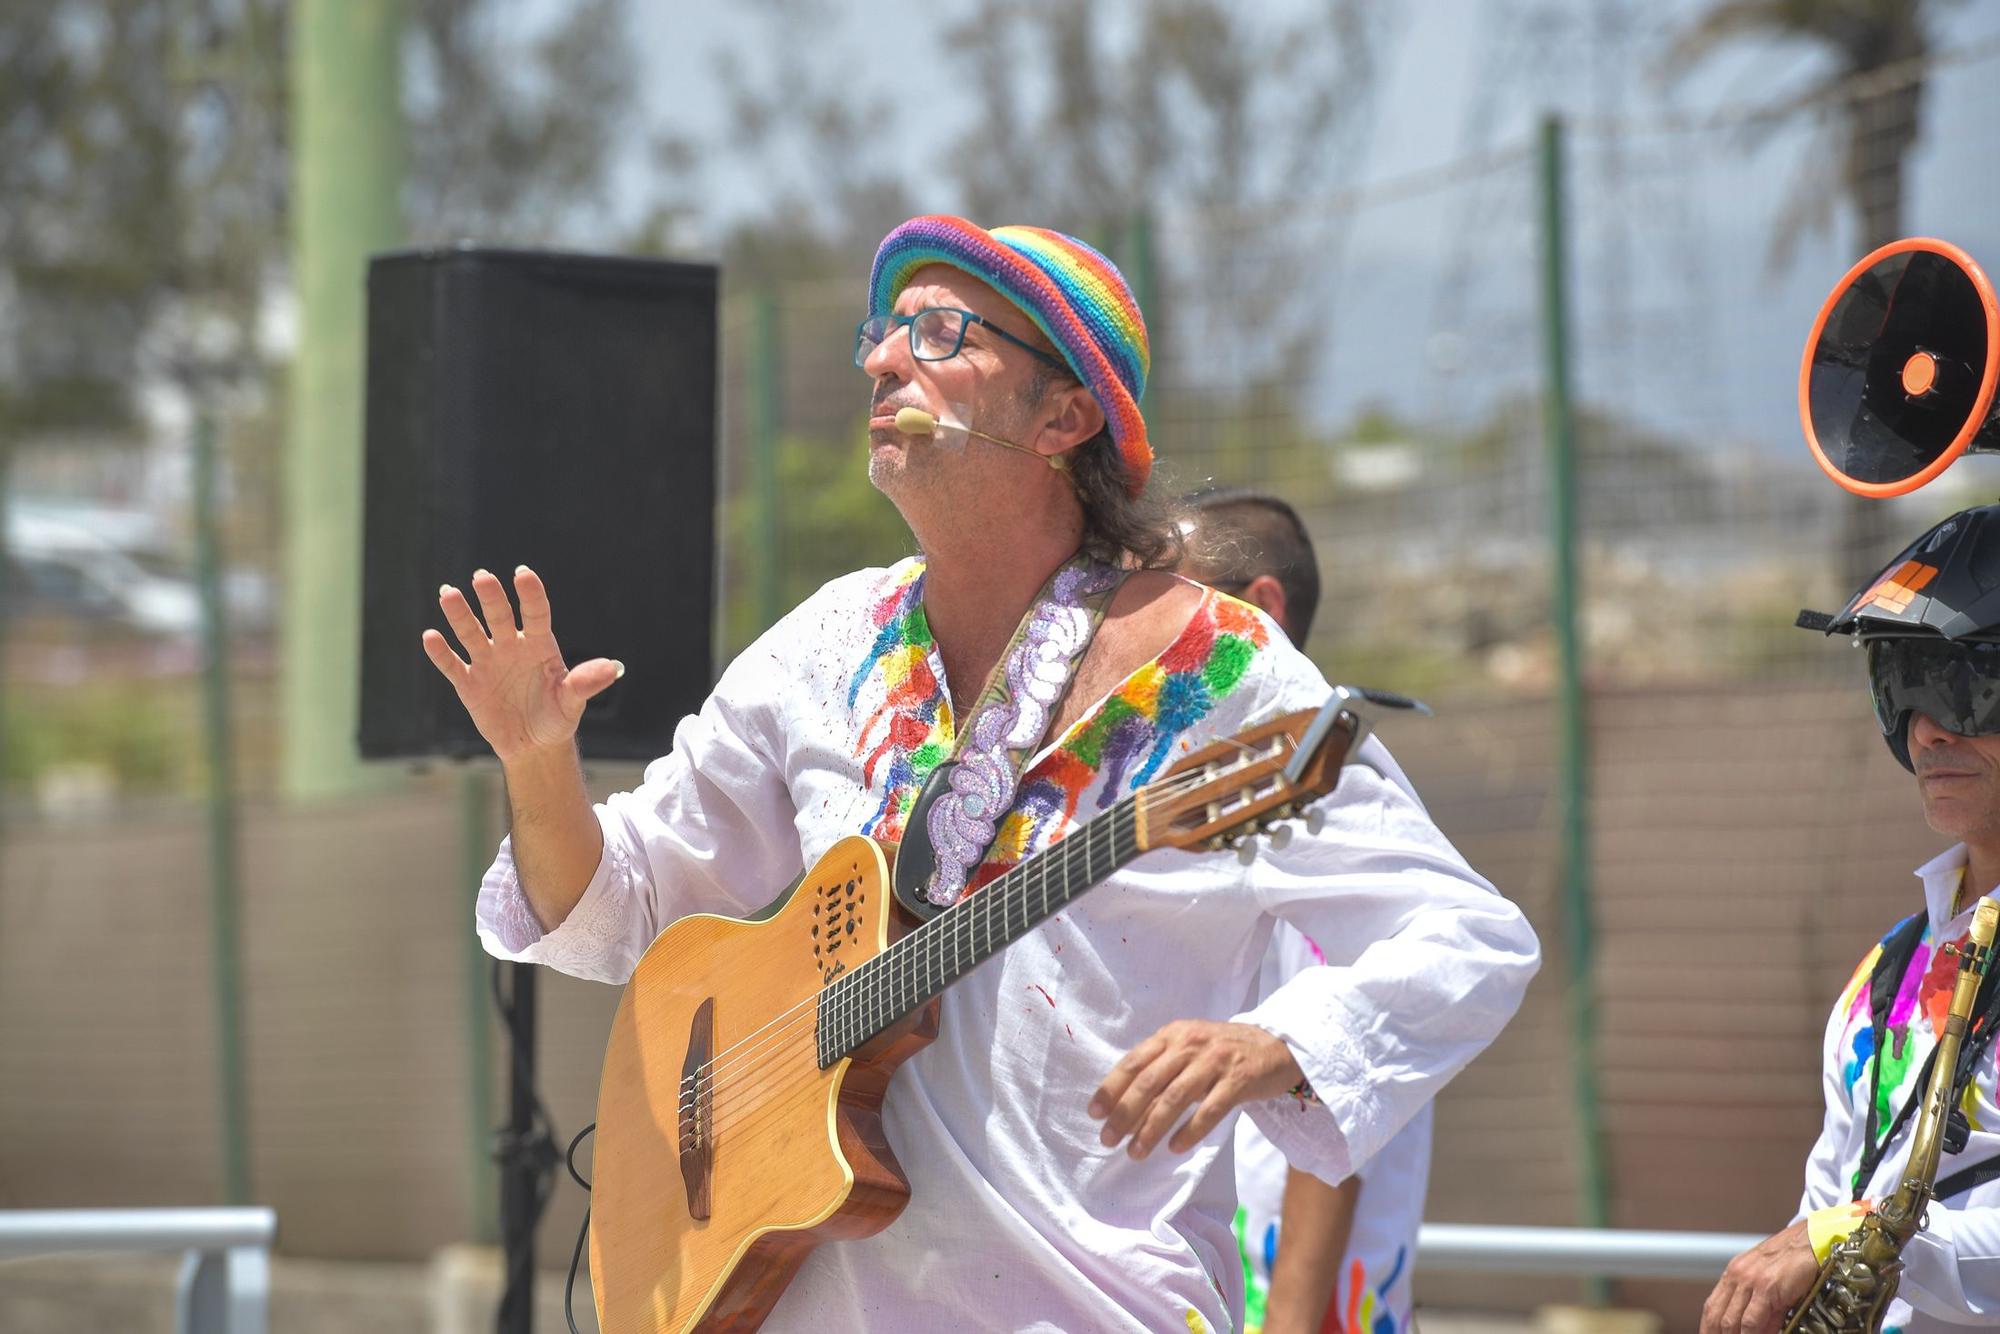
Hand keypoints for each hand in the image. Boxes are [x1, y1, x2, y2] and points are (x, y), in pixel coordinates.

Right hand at [421, 565, 622, 763]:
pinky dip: (441, 652)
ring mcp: (487, 663)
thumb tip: (612, 667)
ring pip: (471, 633)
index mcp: (539, 646)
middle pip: (499, 617)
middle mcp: (511, 647)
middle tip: (483, 577)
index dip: (530, 594)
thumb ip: (586, 683)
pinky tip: (430, 637)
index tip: (523, 573)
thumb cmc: (557, 717)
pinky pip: (452, 664)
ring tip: (448, 593)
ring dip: (459, 615)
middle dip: (491, 598)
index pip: (535, 614)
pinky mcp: (468, 684)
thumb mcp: (572, 702)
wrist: (534, 745)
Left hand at [1087, 1020, 1302, 1159]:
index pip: (1133, 1062)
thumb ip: (1160, 1065)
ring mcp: (1215, 1061)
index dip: (1111, 1088)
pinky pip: (1210, 1110)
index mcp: (1172, 1035)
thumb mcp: (1188, 1046)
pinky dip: (1190, 1131)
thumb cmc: (1221, 1051)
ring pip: (1175, 1099)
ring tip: (1135, 1153)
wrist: (1276, 1045)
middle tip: (1108, 1140)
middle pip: (1149, 1083)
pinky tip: (1174, 1148)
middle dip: (1124, 1114)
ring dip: (1151, 1129)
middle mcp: (1190, 1044)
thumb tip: (1123, 1102)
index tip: (1094, 1114)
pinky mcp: (1239, 1080)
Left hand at [1700, 1217, 1822, 1333]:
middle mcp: (1737, 1276)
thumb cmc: (1792, 1260)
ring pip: (1731, 1319)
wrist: (1809, 1241)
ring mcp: (1749, 1281)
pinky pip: (1751, 1319)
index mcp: (1734, 1274)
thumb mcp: (1768, 1282)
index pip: (1712, 1307)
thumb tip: (1754, 1332)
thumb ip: (1759, 1308)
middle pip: (1716, 1315)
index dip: (1708, 1327)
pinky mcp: (1766, 1287)